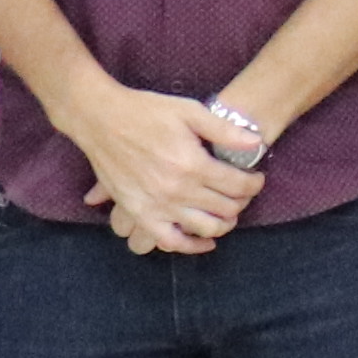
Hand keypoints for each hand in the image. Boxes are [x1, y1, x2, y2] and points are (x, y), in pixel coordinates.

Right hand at [59, 79, 268, 256]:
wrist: (100, 119)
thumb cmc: (145, 111)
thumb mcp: (189, 111)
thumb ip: (224, 130)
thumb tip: (257, 143)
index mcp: (192, 164)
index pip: (238, 186)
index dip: (254, 184)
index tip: (256, 179)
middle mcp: (176, 190)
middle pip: (226, 208)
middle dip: (242, 202)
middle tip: (243, 193)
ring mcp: (157, 206)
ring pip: (204, 228)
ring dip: (224, 224)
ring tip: (228, 213)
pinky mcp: (139, 214)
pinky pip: (170, 242)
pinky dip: (191, 246)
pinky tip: (205, 241)